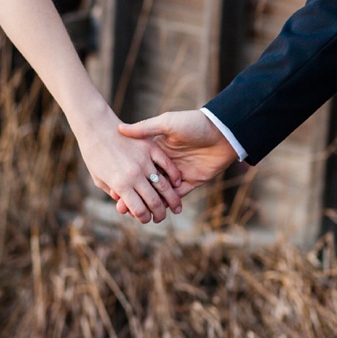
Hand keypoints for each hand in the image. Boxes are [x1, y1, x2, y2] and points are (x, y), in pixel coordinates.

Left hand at [73, 106, 183, 223]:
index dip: (144, 218)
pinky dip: (174, 175)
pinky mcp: (150, 147)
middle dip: (160, 214)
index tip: (146, 220)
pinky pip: (167, 164)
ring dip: (172, 200)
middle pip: (154, 201)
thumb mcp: (99, 180)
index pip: (139, 210)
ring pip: (164, 185)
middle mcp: (134, 174)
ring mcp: (144, 160)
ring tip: (176, 207)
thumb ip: (115, 193)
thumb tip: (127, 207)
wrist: (94, 126)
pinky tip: (176, 183)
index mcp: (120, 185)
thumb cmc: (93, 155)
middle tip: (161, 218)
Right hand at [117, 110, 238, 213]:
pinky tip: (156, 212)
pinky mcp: (192, 182)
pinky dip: (168, 204)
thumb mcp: (167, 123)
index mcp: (158, 149)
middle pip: (147, 183)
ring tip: (135, 214)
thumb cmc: (194, 123)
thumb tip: (121, 129)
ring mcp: (179, 174)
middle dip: (134, 195)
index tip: (114, 189)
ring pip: (160, 193)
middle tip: (121, 207)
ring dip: (149, 203)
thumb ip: (145, 128)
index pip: (139, 167)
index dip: (127, 178)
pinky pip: (178, 196)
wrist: (223, 131)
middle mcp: (167, 163)